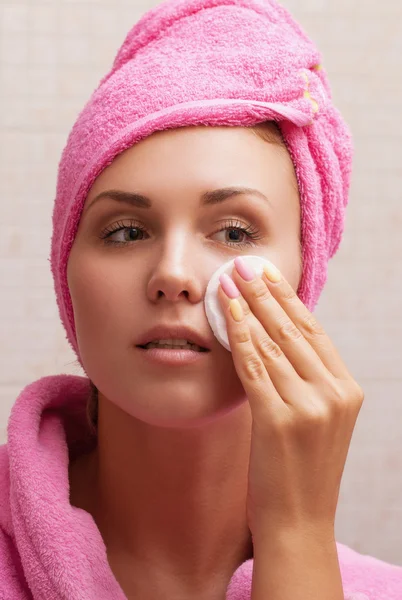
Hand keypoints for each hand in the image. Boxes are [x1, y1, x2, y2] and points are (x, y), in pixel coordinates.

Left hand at [217, 257, 363, 543]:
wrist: (298, 525)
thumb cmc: (301, 472)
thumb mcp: (316, 422)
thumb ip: (304, 382)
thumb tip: (273, 340)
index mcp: (347, 392)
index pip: (315, 333)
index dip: (290, 300)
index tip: (271, 275)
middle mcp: (334, 394)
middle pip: (295, 330)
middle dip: (266, 293)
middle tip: (245, 265)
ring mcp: (309, 407)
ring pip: (274, 343)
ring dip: (249, 307)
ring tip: (230, 281)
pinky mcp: (279, 420)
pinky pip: (255, 367)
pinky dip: (240, 336)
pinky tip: (229, 314)